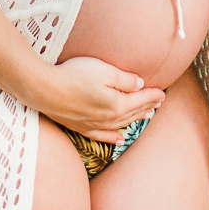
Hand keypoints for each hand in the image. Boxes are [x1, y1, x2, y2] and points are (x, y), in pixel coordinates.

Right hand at [34, 57, 165, 143]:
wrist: (45, 90)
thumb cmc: (75, 75)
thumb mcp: (105, 70)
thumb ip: (125, 79)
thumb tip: (140, 84)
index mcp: (118, 104)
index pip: (141, 99)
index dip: (153, 95)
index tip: (163, 93)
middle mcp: (109, 119)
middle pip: (133, 112)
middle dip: (147, 107)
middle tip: (159, 103)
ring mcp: (95, 126)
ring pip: (122, 124)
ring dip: (135, 119)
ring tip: (146, 115)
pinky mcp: (82, 128)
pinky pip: (104, 136)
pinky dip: (114, 137)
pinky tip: (121, 139)